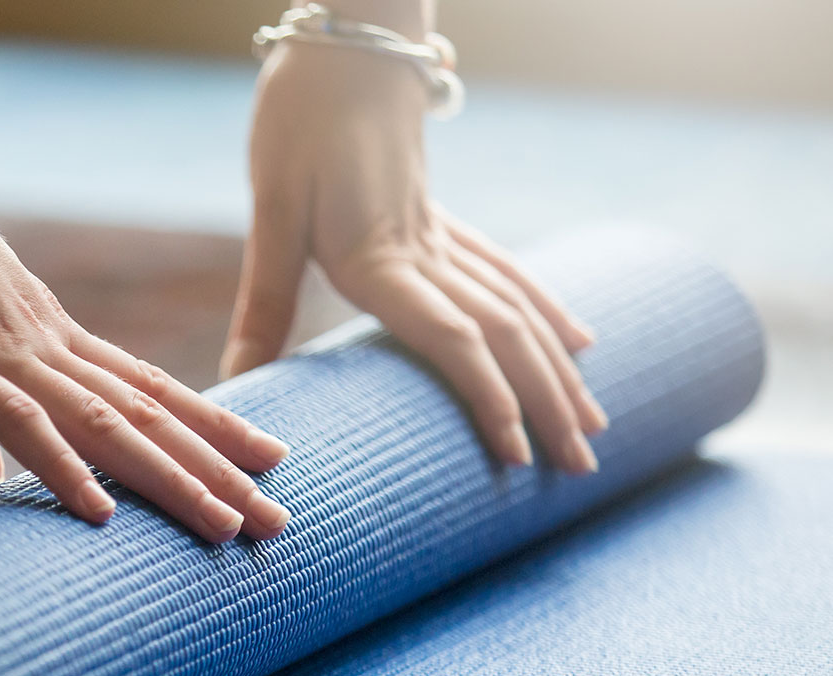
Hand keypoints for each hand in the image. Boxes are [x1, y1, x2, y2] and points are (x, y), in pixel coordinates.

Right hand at [0, 150, 291, 541]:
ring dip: (170, 477)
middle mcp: (44, 344)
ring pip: (106, 422)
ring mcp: (1, 350)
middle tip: (277, 523)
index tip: (268, 460)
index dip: (210, 427)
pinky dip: (63, 466)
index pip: (148, 388)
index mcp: (49, 336)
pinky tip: (101, 512)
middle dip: (216, 471)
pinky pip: (17, 419)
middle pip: (148, 414)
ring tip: (228, 525)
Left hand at [224, 41, 606, 472]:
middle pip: (505, 336)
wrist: (347, 46)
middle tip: (581, 471)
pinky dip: (551, 311)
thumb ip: (265, 299)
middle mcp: (426, 252)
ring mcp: (445, 235)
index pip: (452, 338)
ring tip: (595, 427)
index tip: (517, 457)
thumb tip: (237, 380)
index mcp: (381, 258)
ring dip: (560, 371)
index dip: (489, 399)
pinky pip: (512, 273)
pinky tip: (580, 341)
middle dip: (547, 405)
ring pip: (520, 309)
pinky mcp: (445, 220)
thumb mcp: (272, 212)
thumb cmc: (301, 123)